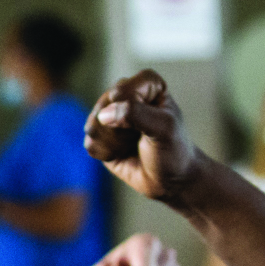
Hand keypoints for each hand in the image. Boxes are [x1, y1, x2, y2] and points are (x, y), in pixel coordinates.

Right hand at [85, 71, 206, 207]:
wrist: (171, 180)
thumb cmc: (174, 149)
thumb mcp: (164, 128)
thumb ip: (136, 114)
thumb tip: (103, 115)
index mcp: (147, 85)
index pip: (123, 89)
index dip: (129, 108)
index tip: (149, 123)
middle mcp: (126, 95)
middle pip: (104, 106)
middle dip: (119, 129)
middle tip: (140, 137)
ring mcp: (110, 115)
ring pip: (93, 125)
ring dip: (113, 142)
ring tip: (131, 146)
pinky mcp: (100, 136)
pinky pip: (90, 143)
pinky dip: (106, 153)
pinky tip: (121, 154)